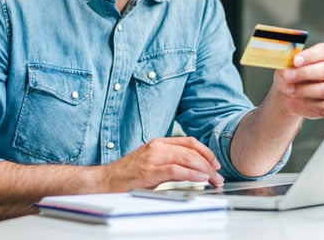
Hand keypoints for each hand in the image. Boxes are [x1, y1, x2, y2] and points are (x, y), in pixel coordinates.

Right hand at [101, 137, 223, 190]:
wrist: (105, 181)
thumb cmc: (128, 175)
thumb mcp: (153, 164)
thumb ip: (171, 164)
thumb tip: (193, 169)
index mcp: (159, 143)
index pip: (189, 142)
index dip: (206, 151)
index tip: (215, 163)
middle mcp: (157, 146)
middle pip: (191, 150)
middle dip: (209, 163)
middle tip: (218, 176)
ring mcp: (153, 158)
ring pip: (187, 158)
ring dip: (205, 169)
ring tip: (213, 179)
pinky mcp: (149, 171)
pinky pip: (176, 170)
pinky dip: (192, 174)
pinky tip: (200, 178)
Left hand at [273, 42, 323, 119]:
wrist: (288, 94)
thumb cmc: (291, 75)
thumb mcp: (287, 65)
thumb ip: (289, 61)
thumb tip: (289, 61)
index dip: (311, 56)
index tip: (296, 61)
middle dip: (306, 73)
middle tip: (289, 76)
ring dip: (305, 90)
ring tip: (290, 90)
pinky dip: (308, 103)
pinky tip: (298, 99)